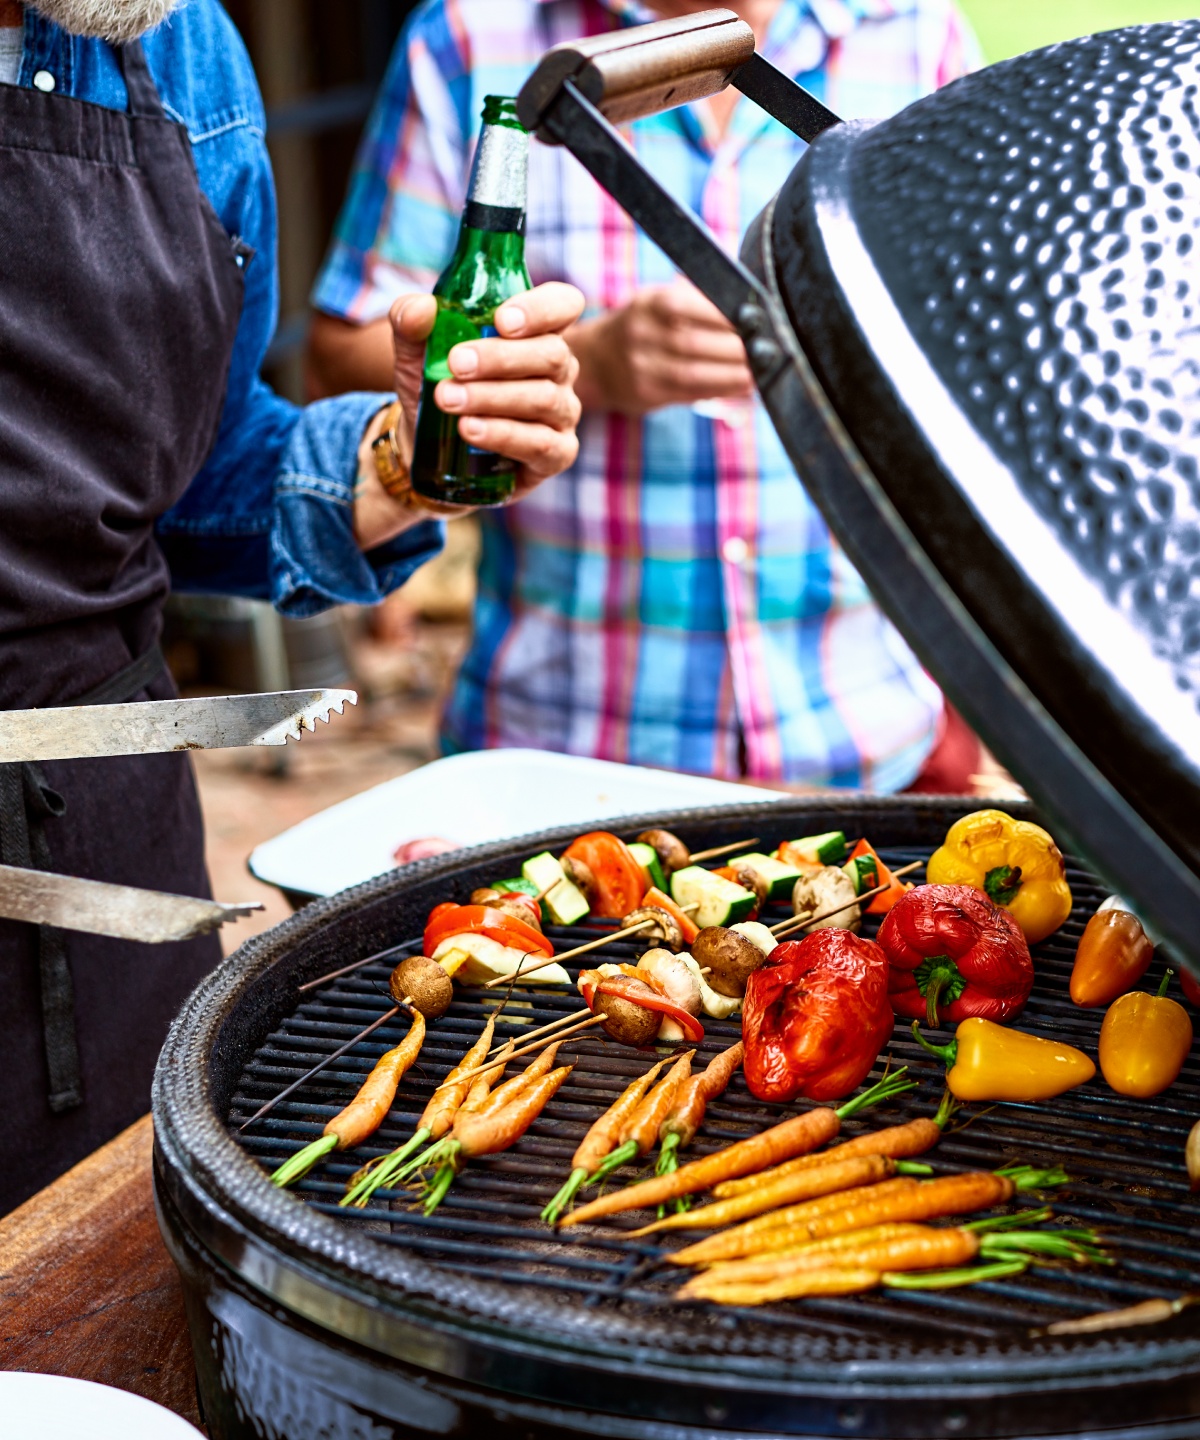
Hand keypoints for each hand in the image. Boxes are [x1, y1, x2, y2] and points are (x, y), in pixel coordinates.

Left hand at [353, 281, 583, 547]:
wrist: (430, 445)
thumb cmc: (440, 384)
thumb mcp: (416, 350)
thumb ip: (411, 322)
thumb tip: (421, 308)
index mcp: (536, 331)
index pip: (564, 305)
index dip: (542, 309)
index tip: (501, 320)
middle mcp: (558, 370)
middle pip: (552, 354)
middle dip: (501, 358)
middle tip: (456, 364)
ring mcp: (562, 413)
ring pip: (545, 399)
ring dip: (493, 397)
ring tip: (448, 399)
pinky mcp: (557, 454)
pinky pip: (541, 444)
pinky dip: (503, 435)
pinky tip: (470, 429)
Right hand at [567, 278, 752, 416]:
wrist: (597, 361)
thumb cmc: (645, 325)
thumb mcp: (659, 301)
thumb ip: (698, 300)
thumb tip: (750, 305)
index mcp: (650, 303)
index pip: (690, 305)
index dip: (726, 315)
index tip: (759, 320)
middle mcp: (641, 333)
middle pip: (695, 343)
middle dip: (736, 349)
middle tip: (769, 350)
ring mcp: (641, 366)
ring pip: (694, 373)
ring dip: (733, 375)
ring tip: (760, 373)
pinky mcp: (647, 394)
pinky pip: (690, 394)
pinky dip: (722, 391)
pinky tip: (743, 387)